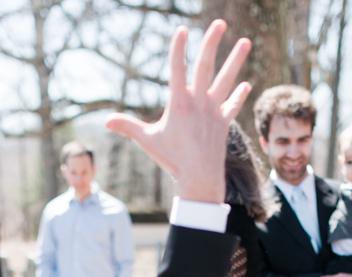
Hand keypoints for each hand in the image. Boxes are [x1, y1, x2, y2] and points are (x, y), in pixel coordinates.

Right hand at [104, 22, 250, 203]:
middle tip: (220, 23)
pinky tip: (246, 84)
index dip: (178, 48)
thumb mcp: (147, 141)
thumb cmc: (172, 160)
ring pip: (226, 80)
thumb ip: (127, 127)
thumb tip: (105, 121)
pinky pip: (233, 105)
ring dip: (236, 60)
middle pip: (206, 66)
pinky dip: (239, 95)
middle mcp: (199, 102)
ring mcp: (213, 111)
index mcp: (179, 103)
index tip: (181, 29)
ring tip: (246, 41)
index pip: (177, 69)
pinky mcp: (224, 123)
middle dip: (212, 42)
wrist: (199, 178)